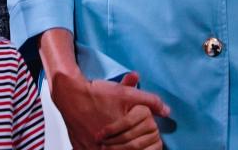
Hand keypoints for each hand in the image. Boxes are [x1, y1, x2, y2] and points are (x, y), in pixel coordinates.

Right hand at [51, 72, 167, 149]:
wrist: (70, 94)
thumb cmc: (97, 94)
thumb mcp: (127, 93)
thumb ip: (149, 101)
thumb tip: (166, 111)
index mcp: (117, 134)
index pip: (136, 149)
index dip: (145, 147)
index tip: (148, 146)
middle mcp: (101, 145)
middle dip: (133, 149)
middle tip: (137, 145)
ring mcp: (89, 149)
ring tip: (122, 145)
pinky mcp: (80, 149)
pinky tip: (107, 147)